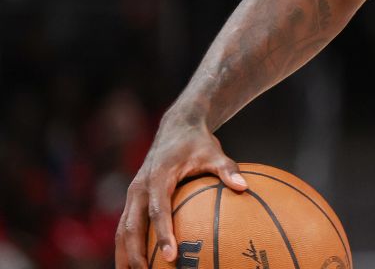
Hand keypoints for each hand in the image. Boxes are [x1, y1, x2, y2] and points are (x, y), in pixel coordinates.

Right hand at [114, 116, 247, 267]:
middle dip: (136, 254)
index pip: (158, 210)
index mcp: (157, 177)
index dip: (163, 234)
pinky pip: (126, 226)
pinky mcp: (133, 200)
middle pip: (132, 226)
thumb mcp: (214, 152)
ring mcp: (132, 195)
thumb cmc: (197, 142)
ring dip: (125, 255)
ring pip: (123, 230)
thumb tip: (243, 186)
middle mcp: (138, 188)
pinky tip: (136, 265)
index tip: (172, 256)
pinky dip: (127, 247)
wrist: (175, 127)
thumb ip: (227, 169)